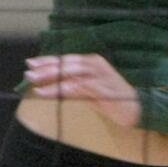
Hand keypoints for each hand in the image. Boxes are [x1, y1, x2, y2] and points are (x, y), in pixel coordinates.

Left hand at [23, 53, 140, 128]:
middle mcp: (95, 64)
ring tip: (34, 83)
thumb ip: (75, 84)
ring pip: (69, 73)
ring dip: (50, 78)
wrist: (139, 108)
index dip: (48, 60)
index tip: (31, 63)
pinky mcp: (101, 88)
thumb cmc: (114, 99)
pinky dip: (59, 89)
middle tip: (28, 72)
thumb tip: (53, 85)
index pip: (66, 59)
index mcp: (93, 61)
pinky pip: (76, 87)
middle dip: (46, 68)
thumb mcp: (91, 90)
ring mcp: (99, 75)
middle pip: (66, 63)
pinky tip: (47, 92)